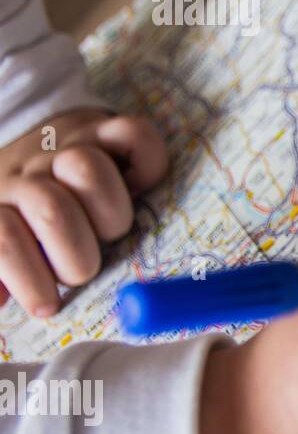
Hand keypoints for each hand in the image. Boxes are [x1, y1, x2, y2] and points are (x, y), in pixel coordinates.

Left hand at [0, 108, 167, 316]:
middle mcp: (29, 174)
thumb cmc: (21, 212)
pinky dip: (147, 166)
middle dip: (78, 255)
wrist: (28, 145)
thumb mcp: (1, 238)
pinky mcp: (104, 127)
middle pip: (52, 211)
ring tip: (111, 231)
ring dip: (111, 212)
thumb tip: (0, 300)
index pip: (4, 241)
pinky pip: (135, 134)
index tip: (48, 305)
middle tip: (83, 267)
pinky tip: (140, 188)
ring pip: (88, 169)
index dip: (29, 279)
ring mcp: (66, 146)